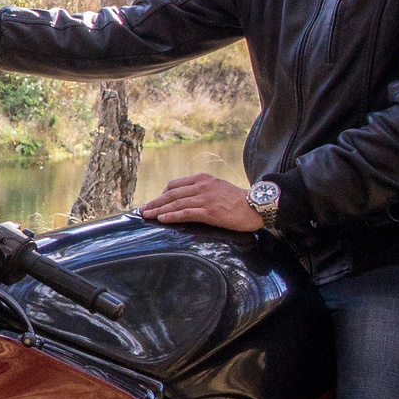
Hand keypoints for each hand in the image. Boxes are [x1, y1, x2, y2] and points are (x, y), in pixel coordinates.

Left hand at [139, 173, 262, 231]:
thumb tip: (188, 199)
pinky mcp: (210, 212)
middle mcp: (202, 186)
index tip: (154, 202)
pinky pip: (186, 213)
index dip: (162, 194)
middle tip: (143, 210)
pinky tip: (162, 219)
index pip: (175, 185)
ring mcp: (205, 199)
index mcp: (203, 179)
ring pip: (176, 204)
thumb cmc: (238, 200)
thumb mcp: (218, 188)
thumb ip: (203, 190)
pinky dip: (172, 216)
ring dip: (158, 210)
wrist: (256, 206)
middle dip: (155, 202)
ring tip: (146, 215)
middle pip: (171, 194)